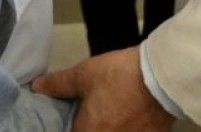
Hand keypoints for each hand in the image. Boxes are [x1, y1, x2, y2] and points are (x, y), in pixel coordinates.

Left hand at [34, 47, 173, 131]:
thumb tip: (36, 87)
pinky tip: (128, 116)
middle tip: (92, 112)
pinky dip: (126, 127)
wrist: (163, 78)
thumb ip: (58, 84)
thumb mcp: (84, 75)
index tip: (73, 116)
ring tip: (111, 112)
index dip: (70, 126)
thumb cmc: (119, 76)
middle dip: (88, 126)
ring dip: (109, 126)